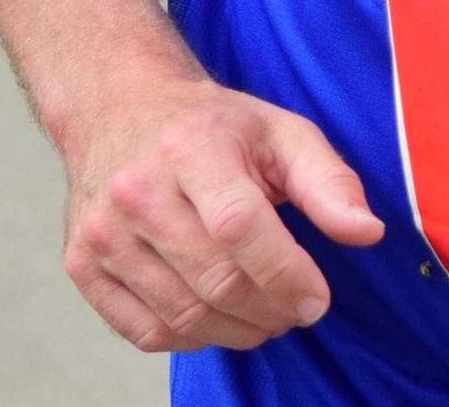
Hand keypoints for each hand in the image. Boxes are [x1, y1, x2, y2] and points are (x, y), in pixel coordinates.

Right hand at [61, 73, 387, 353]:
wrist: (119, 110)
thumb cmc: (211, 126)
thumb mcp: (281, 131)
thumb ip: (329, 180)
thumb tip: (367, 232)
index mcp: (190, 147)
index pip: (240, 227)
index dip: (286, 274)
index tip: (317, 299)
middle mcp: (136, 190)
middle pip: (214, 279)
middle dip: (270, 310)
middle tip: (297, 310)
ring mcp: (101, 232)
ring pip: (182, 314)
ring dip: (238, 330)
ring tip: (266, 316)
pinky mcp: (82, 266)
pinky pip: (144, 330)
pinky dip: (192, 337)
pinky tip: (219, 318)